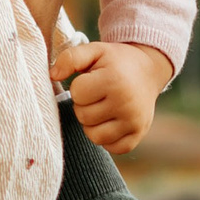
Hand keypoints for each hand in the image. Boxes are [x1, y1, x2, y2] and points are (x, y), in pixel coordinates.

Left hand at [50, 41, 172, 155]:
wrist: (148, 71)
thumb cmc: (115, 62)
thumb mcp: (94, 51)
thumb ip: (70, 58)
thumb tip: (52, 75)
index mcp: (114, 80)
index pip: (77, 94)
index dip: (80, 87)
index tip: (92, 80)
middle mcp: (126, 103)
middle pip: (84, 116)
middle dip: (85, 105)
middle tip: (98, 94)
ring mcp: (134, 122)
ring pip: (94, 136)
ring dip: (93, 124)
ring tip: (103, 107)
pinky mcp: (138, 135)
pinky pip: (111, 147)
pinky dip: (107, 137)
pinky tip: (111, 121)